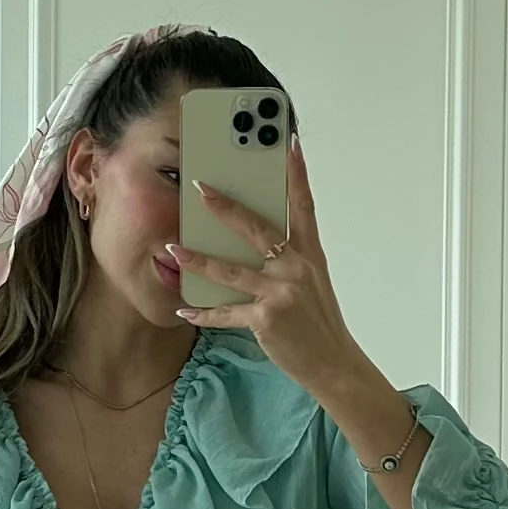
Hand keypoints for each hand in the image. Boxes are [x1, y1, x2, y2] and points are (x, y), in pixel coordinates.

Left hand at [167, 135, 360, 402]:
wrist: (334, 363)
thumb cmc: (319, 322)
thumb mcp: (313, 281)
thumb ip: (288, 258)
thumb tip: (257, 239)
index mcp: (310, 254)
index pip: (304, 206)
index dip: (297, 174)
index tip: (288, 144)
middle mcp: (297, 268)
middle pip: (257, 229)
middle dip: (226, 207)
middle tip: (201, 187)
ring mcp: (282, 293)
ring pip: (231, 271)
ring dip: (198, 260)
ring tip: (173, 248)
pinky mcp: (267, 319)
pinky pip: (227, 313)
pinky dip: (203, 313)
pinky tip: (184, 308)